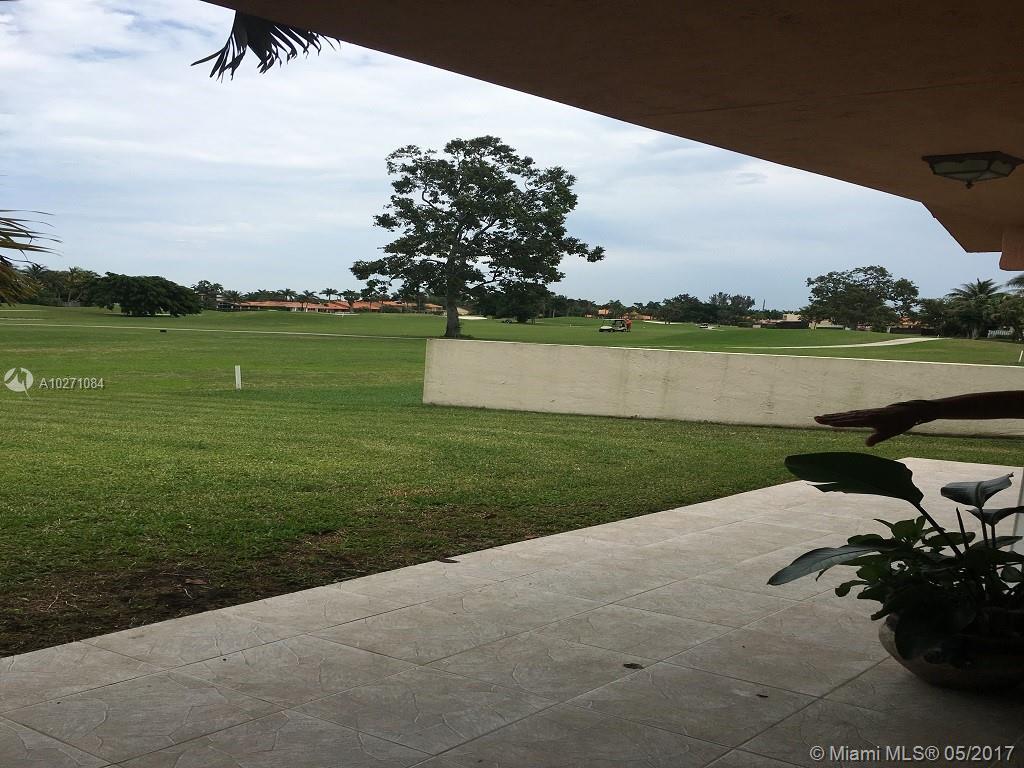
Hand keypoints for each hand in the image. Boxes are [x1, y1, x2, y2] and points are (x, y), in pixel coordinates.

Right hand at [815, 401, 931, 445]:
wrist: (906, 412)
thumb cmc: (899, 424)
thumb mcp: (889, 433)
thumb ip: (877, 438)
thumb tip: (867, 444)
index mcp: (868, 419)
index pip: (848, 421)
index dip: (835, 422)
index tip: (824, 421)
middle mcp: (864, 414)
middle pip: (843, 417)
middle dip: (829, 418)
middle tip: (816, 418)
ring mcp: (864, 413)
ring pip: (846, 415)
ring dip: (833, 416)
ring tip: (821, 417)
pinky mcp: (866, 413)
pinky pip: (851, 414)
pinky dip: (842, 415)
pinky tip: (836, 417)